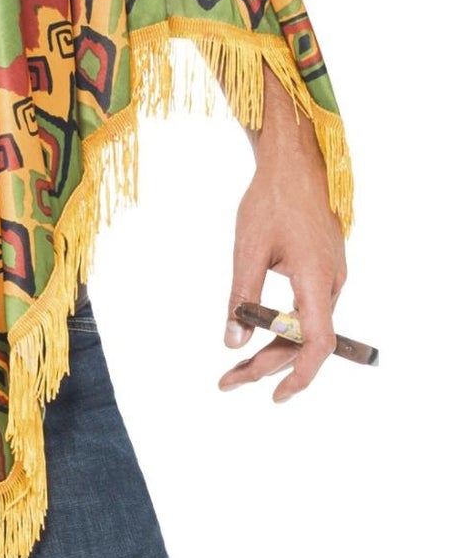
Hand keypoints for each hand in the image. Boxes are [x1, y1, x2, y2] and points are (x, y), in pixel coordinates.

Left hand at [219, 70, 346, 401]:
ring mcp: (331, 276)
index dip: (300, 374)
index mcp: (316, 279)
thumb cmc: (269, 200)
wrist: (294, 162)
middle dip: (267, 364)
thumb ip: (241, 297)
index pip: (317, 343)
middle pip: (305, 340)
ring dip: (273, 347)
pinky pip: (308, 308)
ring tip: (236, 365)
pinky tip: (259, 332)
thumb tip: (232, 343)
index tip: (274, 395)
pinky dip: (283, 326)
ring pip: (306, 326)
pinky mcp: (324, 268)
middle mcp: (331, 282)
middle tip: (227, 381)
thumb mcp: (248, 249)